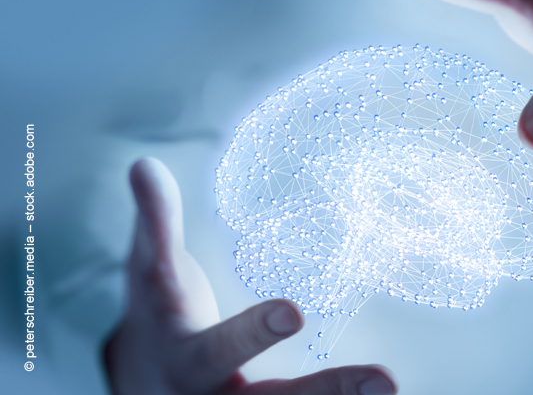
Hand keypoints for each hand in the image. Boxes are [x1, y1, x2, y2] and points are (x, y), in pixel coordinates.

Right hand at [104, 158, 397, 394]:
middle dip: (327, 390)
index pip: (219, 345)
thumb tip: (145, 163)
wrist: (141, 379)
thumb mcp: (150, 269)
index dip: (253, 331)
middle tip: (384, 379)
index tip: (293, 311)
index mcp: (186, 356)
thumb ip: (155, 222)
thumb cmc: (160, 313)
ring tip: (389, 386)